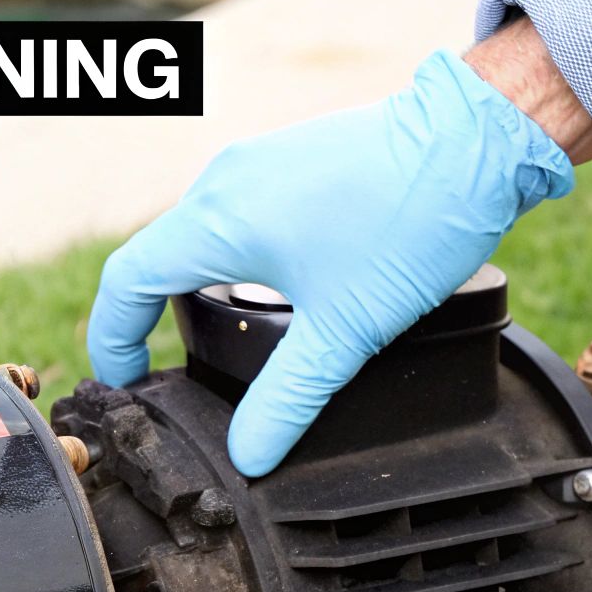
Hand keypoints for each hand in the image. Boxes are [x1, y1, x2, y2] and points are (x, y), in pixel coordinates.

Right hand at [88, 24, 591, 476]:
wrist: (478, 136)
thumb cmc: (411, 221)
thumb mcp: (346, 331)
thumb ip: (288, 399)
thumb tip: (248, 456)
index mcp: (218, 220)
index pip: (128, 282)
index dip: (113, 340)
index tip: (125, 384)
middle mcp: (226, 181)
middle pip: (160, 257)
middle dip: (154, 318)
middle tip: (171, 373)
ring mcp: (261, 162)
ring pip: (203, 232)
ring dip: (199, 286)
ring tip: (227, 339)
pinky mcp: (295, 157)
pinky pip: (241, 212)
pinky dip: (236, 257)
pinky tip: (283, 291)